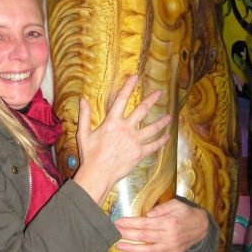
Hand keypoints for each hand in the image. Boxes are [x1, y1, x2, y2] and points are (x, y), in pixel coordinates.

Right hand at [73, 75, 170, 205]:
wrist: (98, 174)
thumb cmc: (89, 155)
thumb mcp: (83, 134)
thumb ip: (84, 116)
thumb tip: (82, 99)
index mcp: (112, 122)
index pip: (122, 99)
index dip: (129, 86)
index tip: (135, 77)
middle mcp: (126, 129)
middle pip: (142, 110)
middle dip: (152, 100)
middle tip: (160, 92)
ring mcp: (135, 141)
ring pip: (152, 128)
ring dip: (162, 121)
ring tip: (169, 116)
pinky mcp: (139, 153)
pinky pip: (153, 145)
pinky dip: (161, 141)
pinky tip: (167, 136)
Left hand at [114, 198, 209, 251]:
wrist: (202, 226)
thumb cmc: (185, 213)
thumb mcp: (175, 204)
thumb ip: (160, 209)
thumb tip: (146, 216)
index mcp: (168, 222)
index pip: (144, 223)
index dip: (129, 223)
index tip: (117, 222)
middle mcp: (169, 236)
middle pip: (144, 237)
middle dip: (126, 235)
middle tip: (113, 233)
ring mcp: (172, 248)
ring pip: (149, 251)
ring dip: (133, 250)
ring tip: (119, 247)